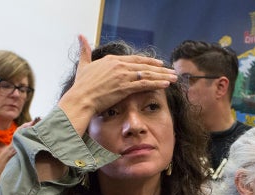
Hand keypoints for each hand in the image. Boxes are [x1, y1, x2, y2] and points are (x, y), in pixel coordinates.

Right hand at [58, 35, 177, 133]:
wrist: (81, 98)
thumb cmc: (81, 85)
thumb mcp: (83, 65)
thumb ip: (84, 51)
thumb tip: (81, 36)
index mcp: (112, 60)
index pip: (135, 59)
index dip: (148, 61)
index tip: (159, 63)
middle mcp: (119, 65)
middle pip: (144, 66)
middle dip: (160, 69)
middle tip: (171, 71)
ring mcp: (123, 75)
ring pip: (147, 74)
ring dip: (162, 76)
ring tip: (173, 78)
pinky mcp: (125, 87)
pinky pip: (145, 84)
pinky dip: (157, 83)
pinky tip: (166, 84)